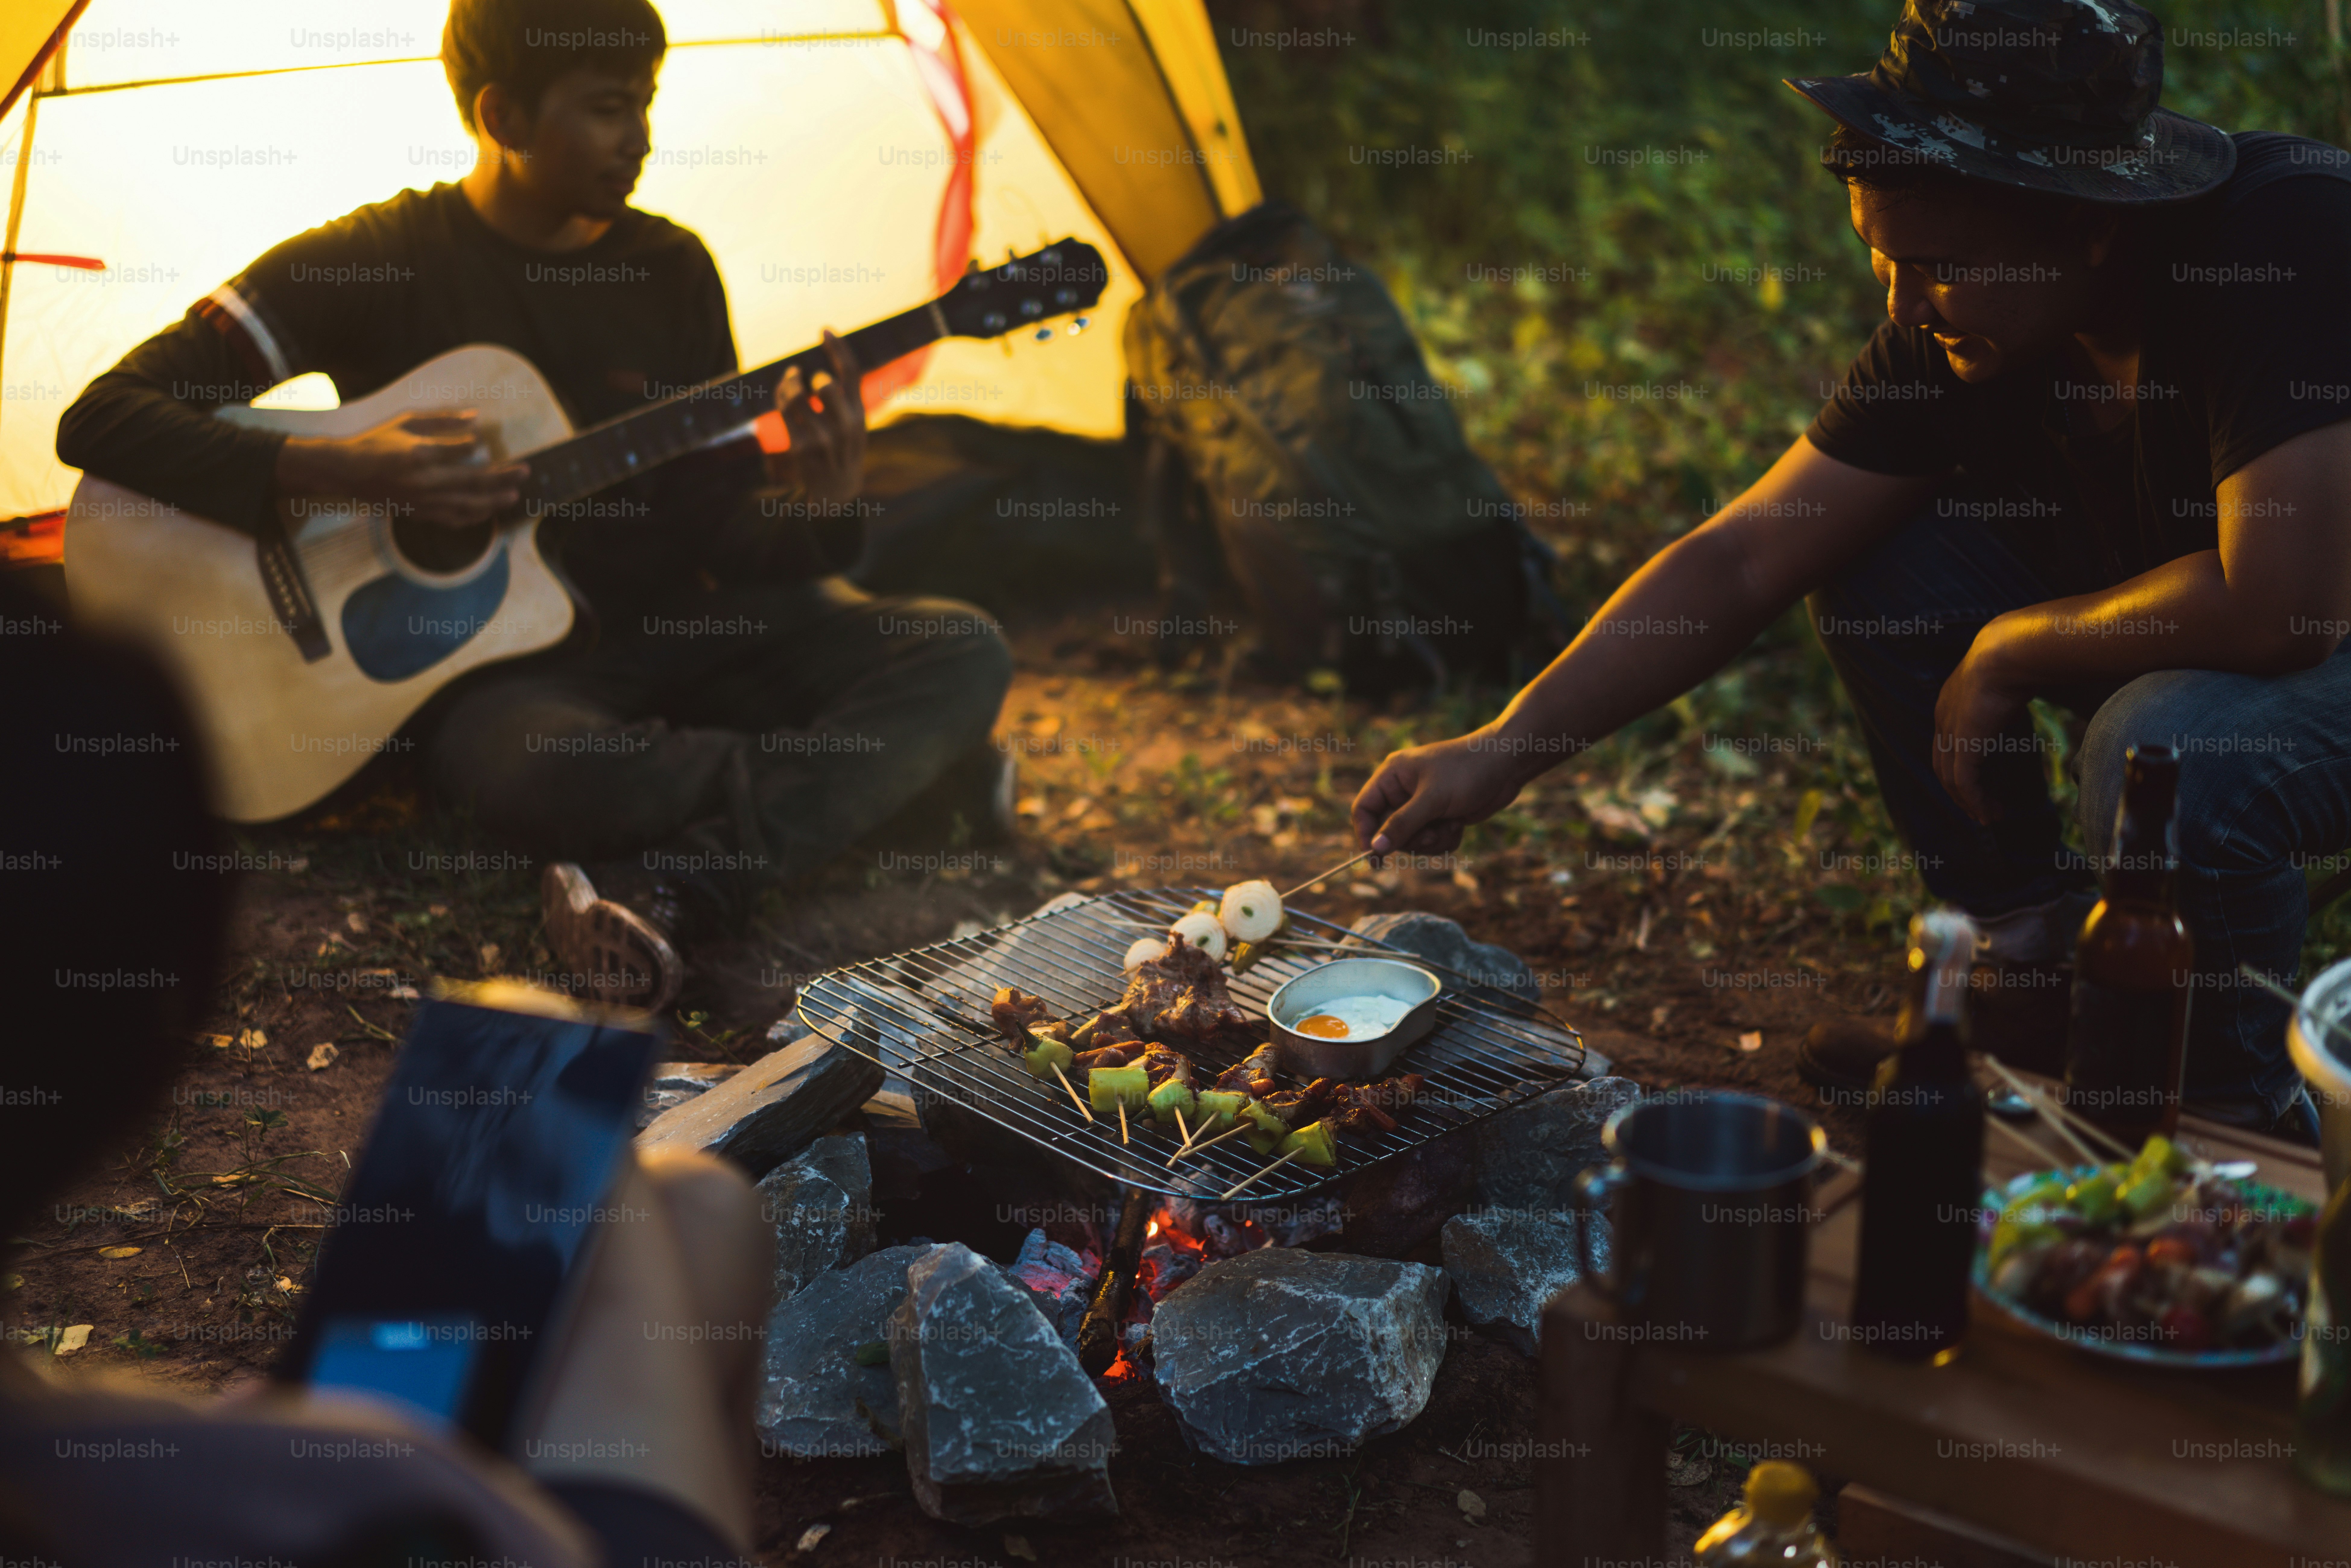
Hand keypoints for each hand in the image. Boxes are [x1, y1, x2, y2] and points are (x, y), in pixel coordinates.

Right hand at [277, 411, 527, 529]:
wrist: (346, 473)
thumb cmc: (375, 442)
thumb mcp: (405, 422)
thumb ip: (441, 420)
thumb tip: (476, 418)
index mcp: (418, 455)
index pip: (460, 451)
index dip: (476, 446)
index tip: (486, 441)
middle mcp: (423, 481)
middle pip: (472, 480)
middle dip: (502, 477)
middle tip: (525, 471)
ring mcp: (423, 500)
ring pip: (467, 505)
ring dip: (494, 501)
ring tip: (514, 495)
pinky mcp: (420, 513)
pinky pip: (453, 519)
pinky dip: (473, 517)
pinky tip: (488, 513)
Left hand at [778, 330, 865, 504]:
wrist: (836, 490)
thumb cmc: (844, 448)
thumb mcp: (855, 423)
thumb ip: (846, 397)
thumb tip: (822, 365)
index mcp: (860, 415)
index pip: (852, 373)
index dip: (838, 348)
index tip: (824, 329)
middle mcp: (844, 426)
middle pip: (825, 385)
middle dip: (810, 377)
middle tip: (801, 375)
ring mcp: (822, 439)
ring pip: (797, 397)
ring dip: (789, 383)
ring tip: (789, 379)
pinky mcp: (801, 448)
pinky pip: (784, 412)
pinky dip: (780, 397)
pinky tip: (783, 392)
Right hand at [1351, 731, 1535, 856]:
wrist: (1507, 765)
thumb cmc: (1467, 772)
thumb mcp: (1432, 799)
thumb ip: (1402, 824)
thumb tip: (1375, 849)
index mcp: (1392, 776)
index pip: (1364, 809)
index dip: (1366, 834)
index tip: (1376, 857)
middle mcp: (1403, 791)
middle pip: (1388, 831)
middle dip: (1412, 838)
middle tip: (1431, 832)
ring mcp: (1422, 805)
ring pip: (1412, 841)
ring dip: (1432, 840)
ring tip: (1451, 824)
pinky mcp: (1440, 816)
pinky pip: (1431, 841)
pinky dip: (1445, 839)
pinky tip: (1460, 824)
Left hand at [1933, 628, 2032, 823]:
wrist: (2016, 648)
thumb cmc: (2030, 657)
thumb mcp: (2025, 679)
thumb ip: (2036, 694)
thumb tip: (2081, 697)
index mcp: (1956, 698)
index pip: (1951, 740)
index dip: (1963, 763)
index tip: (1982, 781)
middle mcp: (1945, 714)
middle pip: (1944, 763)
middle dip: (1962, 789)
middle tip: (1982, 808)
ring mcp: (1950, 728)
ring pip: (1951, 777)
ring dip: (1970, 800)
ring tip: (1990, 815)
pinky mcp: (1962, 742)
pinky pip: (1963, 781)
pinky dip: (1974, 800)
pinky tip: (1987, 813)